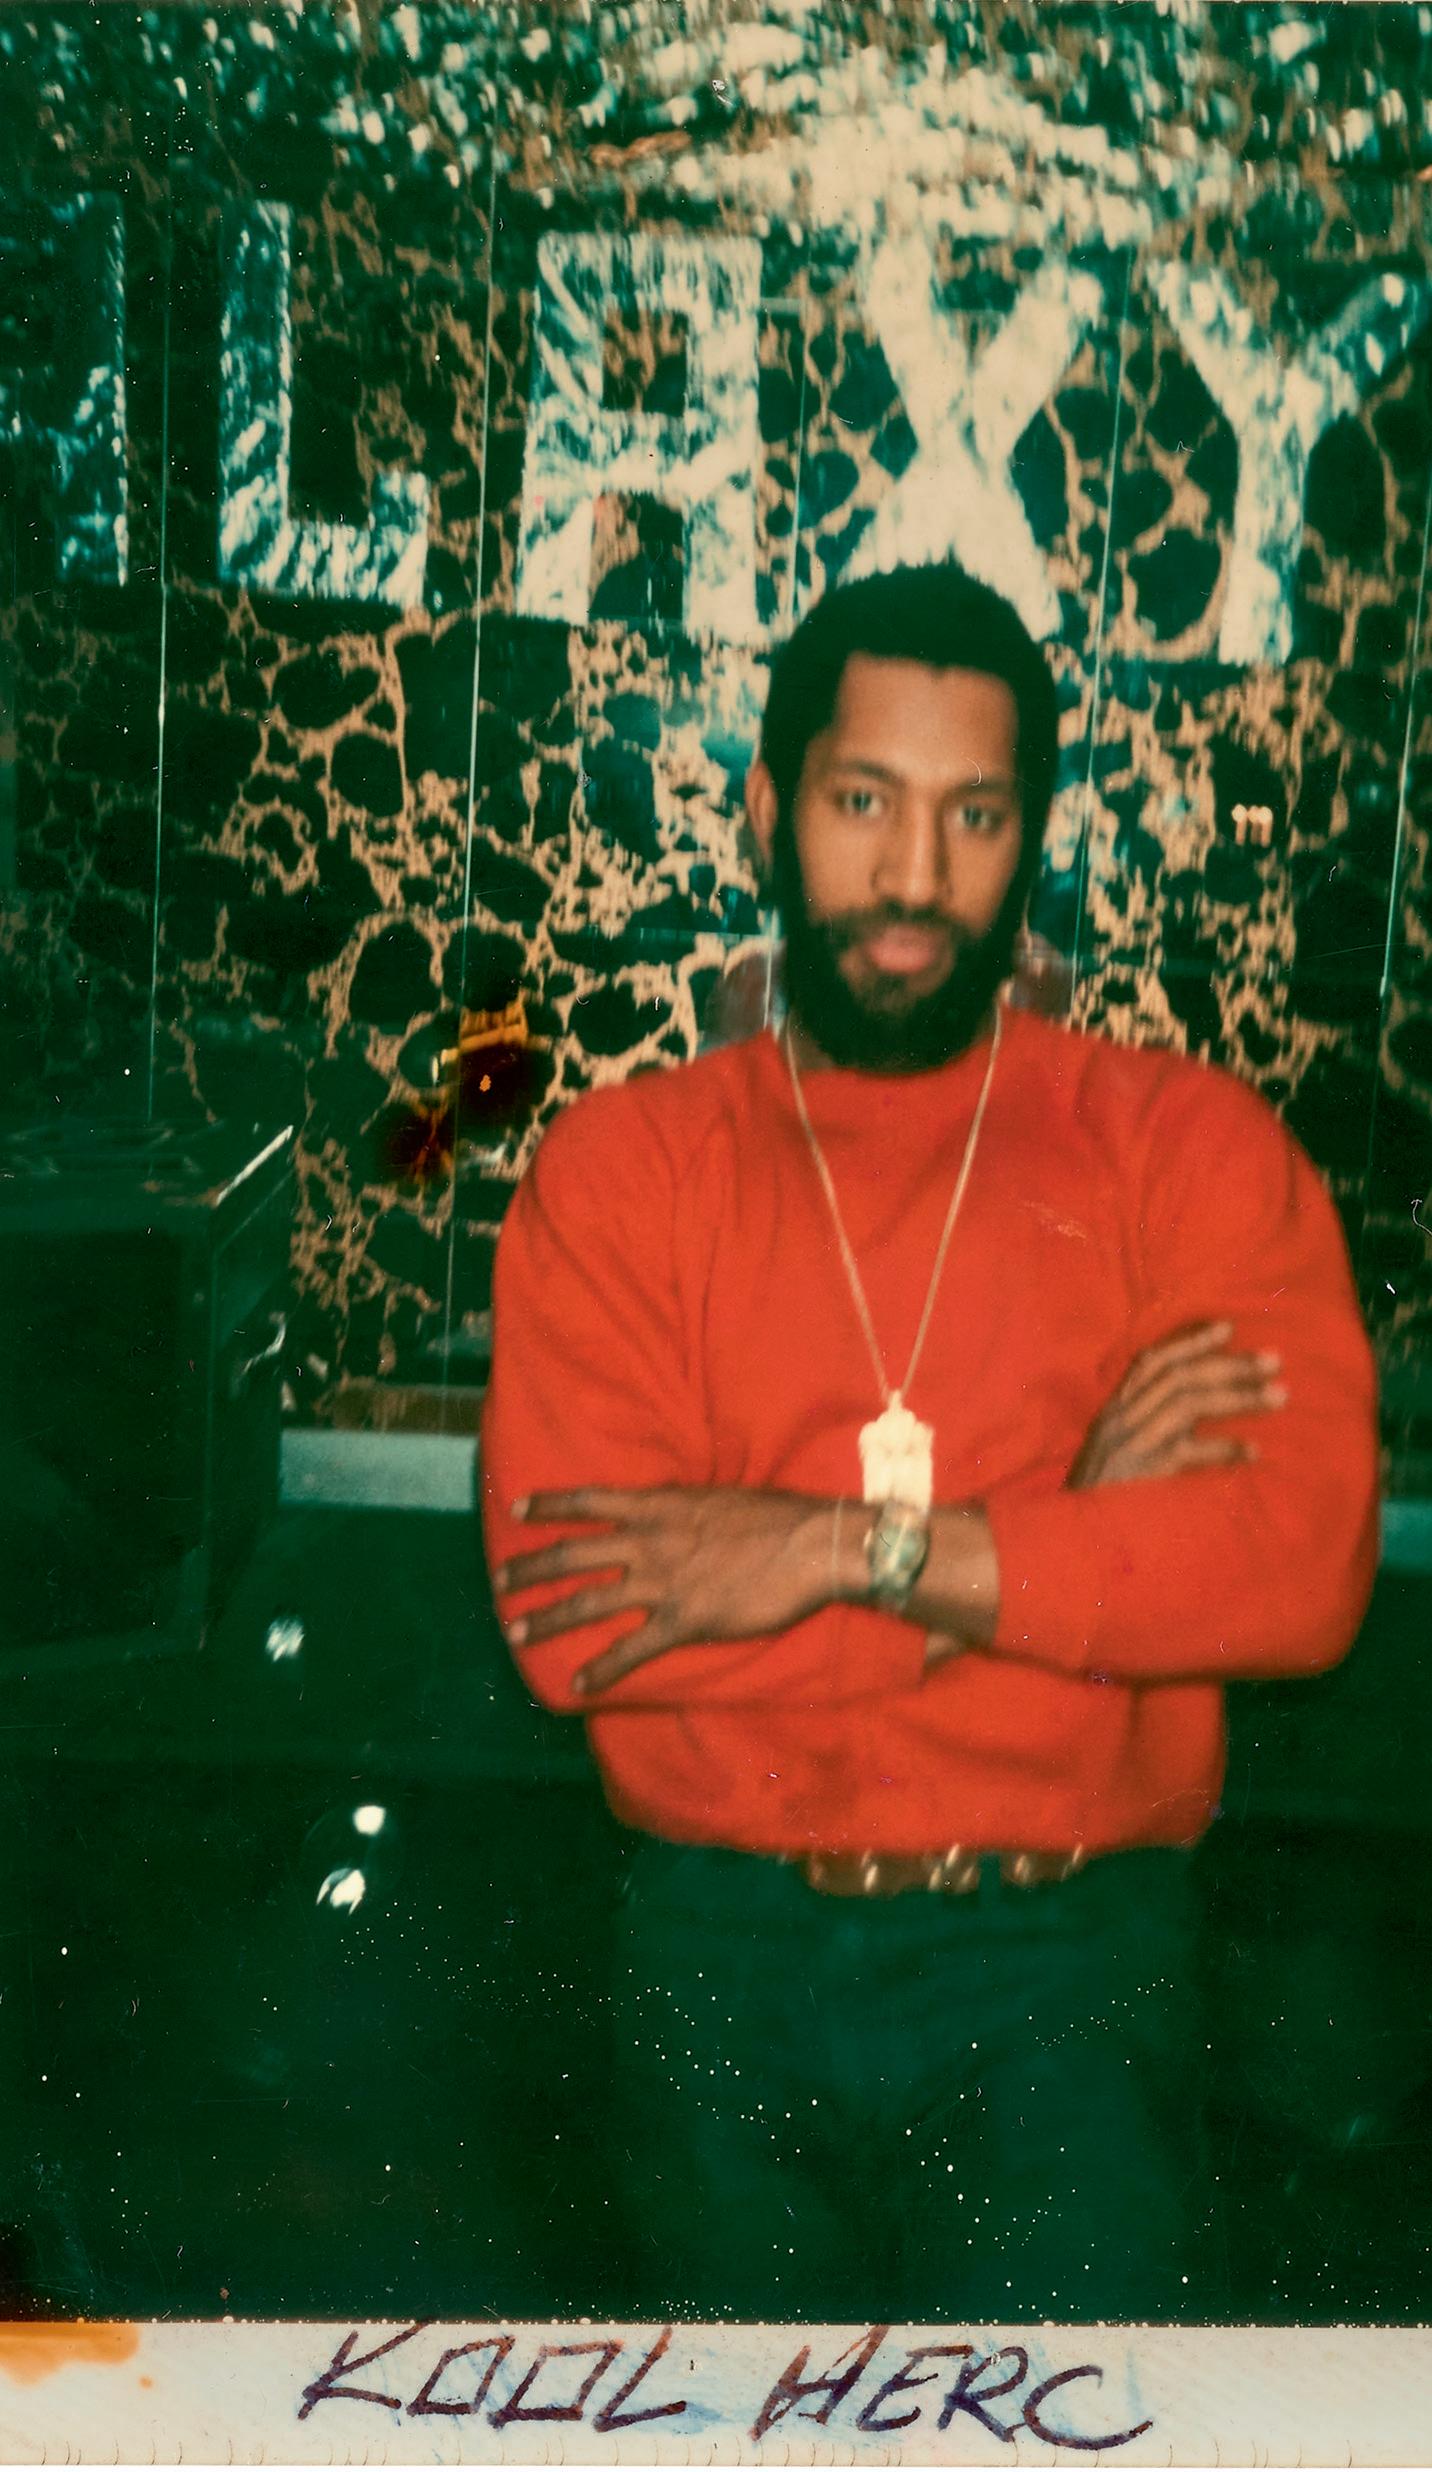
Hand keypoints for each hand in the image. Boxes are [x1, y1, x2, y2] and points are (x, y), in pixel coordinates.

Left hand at [493, 1485, 837, 1693]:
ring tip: (515, 1633)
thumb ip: (680, 1510)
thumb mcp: (715, 1498)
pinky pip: (631, 1649)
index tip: (517, 1509)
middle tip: (498, 1583)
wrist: (813, 1545)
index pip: (589, 1501)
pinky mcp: (683, 1621)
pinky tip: (578, 1685)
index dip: (549, 1505)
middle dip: (529, 1570)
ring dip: (546, 1619)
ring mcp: (662, 1583)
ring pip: (588, 1602)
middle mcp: (648, 1541)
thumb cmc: (774, 1518)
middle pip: (573, 1555)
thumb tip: (664, 1514)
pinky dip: (601, 1669)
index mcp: (657, 1505)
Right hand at [1069, 1320, 1284, 1488]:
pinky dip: (1226, 1448)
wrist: (1066, 1532)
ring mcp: (1134, 1443)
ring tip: (1279, 1396)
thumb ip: (1138, 1425)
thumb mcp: (1109, 1450)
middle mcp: (1123, 1418)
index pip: (1153, 1362)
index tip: (1228, 1327)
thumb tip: (1188, 1411)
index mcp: (1115, 1410)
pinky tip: (1255, 1450)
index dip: (1190, 1341)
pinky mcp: (1146, 1472)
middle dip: (1231, 1364)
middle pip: (1181, 1377)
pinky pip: (1191, 1454)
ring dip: (1239, 1397)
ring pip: (1189, 1404)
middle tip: (1274, 1360)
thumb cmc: (1095, 1494)